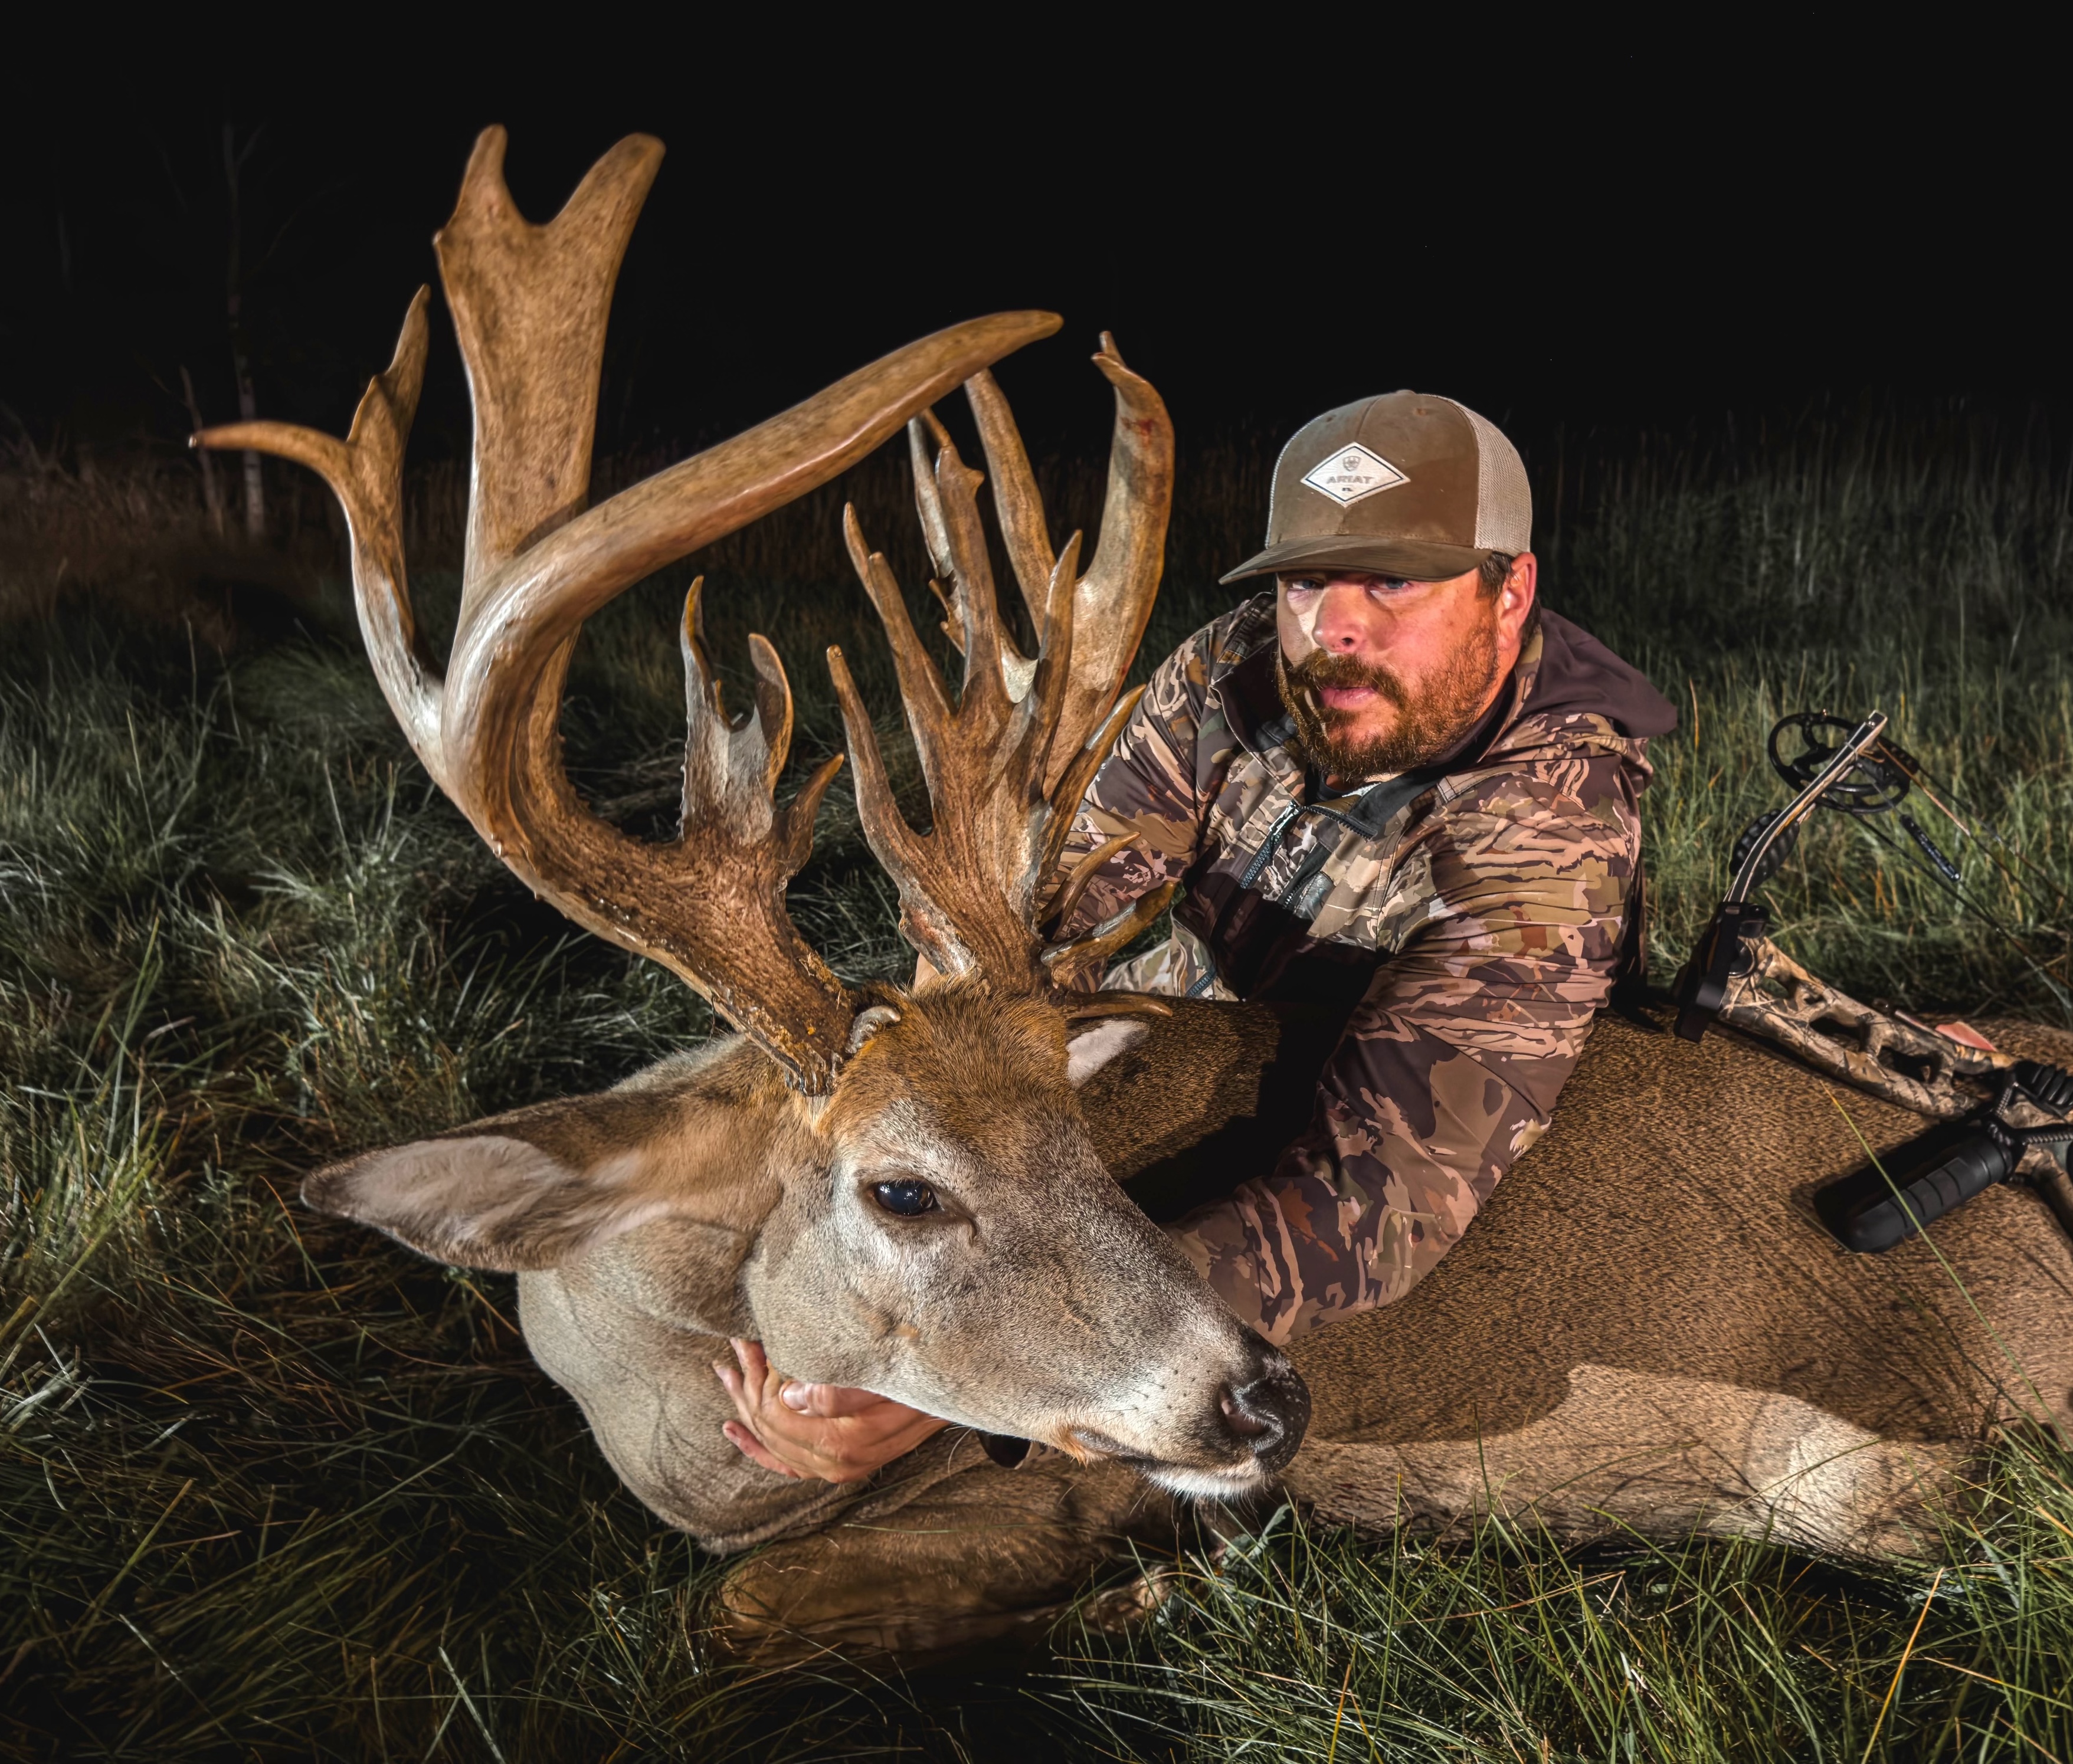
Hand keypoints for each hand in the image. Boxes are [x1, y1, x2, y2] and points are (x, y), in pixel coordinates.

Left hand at [713, 1339, 948, 1482]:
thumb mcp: (886, 1380)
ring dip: (745, 1407)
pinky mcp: (837, 1467)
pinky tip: (733, 1430)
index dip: (757, 1376)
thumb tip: (789, 1394)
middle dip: (747, 1385)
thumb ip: (839, 1392)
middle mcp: (833, 1464)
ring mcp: (833, 1469)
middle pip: (769, 1427)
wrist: (954, 1399)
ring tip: (726, 1371)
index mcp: (842, 1443)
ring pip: (771, 1444)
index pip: (776, 1414)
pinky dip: (756, 1448)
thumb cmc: (920, 1382)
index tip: (746, 1338)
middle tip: (734, 1346)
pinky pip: (784, 1464)